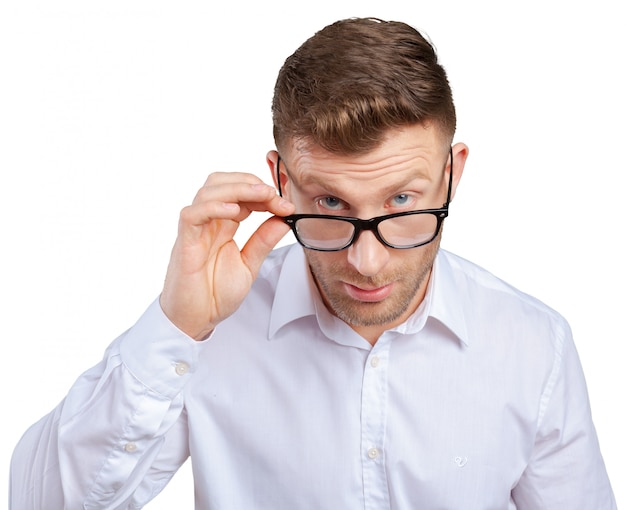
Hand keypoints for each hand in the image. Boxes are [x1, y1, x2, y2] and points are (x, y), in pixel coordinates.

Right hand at [160, 172, 294, 339]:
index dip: (263, 193)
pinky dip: (212, 207)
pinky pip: (192, 215)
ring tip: (260, 195)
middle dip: (250, 182)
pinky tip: (234, 210)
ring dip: (237, 188)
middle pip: (221, 182)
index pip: (240, 193)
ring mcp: (195, 230)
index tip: (285, 204)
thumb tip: (284, 219)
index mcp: (223, 225)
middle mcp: (208, 222)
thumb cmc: (214, 294)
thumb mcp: (249, 265)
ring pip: (208, 192)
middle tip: (273, 195)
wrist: (195, 320)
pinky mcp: (185, 243)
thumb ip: (263, 241)